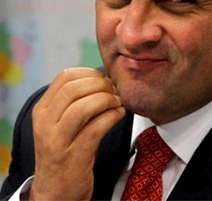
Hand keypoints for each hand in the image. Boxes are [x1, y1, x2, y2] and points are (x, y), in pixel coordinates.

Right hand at [30, 68, 124, 199]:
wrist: (56, 190)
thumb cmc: (67, 151)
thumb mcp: (62, 124)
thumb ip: (74, 102)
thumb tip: (104, 79)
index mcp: (42, 110)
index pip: (64, 77)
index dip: (91, 73)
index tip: (106, 80)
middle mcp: (45, 123)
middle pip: (74, 89)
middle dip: (102, 85)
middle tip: (116, 92)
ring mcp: (57, 140)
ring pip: (83, 107)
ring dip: (107, 100)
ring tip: (118, 104)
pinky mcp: (74, 155)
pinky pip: (96, 128)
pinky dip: (112, 117)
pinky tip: (119, 115)